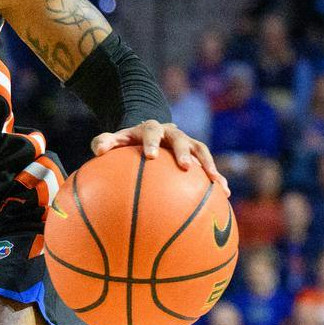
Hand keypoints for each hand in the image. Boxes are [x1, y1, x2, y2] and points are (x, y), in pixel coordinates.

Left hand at [91, 120, 227, 194]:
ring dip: (210, 165)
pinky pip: (209, 166)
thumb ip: (105, 142)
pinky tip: (225, 196)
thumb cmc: (129, 141)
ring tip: (216, 182)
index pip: (152, 132)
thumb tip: (98, 151)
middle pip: (181, 139)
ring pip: (201, 151)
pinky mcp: (197, 154)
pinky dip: (218, 179)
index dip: (152, 142)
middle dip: (183, 152)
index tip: (151, 156)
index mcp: (152, 129)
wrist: (149, 132)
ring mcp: (188, 142)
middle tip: (186, 166)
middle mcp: (173, 133)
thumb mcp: (115, 139)